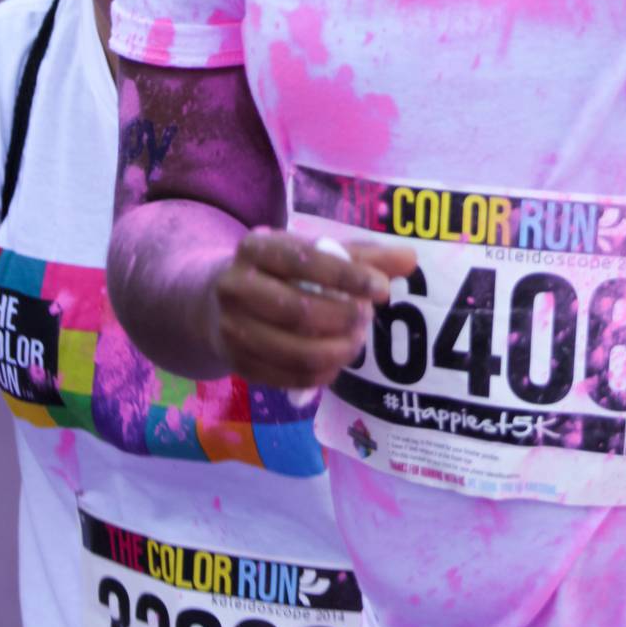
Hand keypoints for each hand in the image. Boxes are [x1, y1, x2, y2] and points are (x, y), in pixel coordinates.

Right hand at [209, 230, 417, 390]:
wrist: (215, 301)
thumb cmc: (277, 271)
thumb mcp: (311, 253)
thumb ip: (360, 255)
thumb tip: (410, 258)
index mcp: (256, 248)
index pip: (305, 260)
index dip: (348, 277)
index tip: (382, 289)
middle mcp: (236, 287)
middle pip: (300, 312)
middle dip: (345, 319)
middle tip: (365, 317)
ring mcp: (233, 329)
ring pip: (297, 351)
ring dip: (338, 350)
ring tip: (355, 340)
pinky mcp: (238, 364)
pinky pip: (290, 378)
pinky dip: (323, 373)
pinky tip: (336, 360)